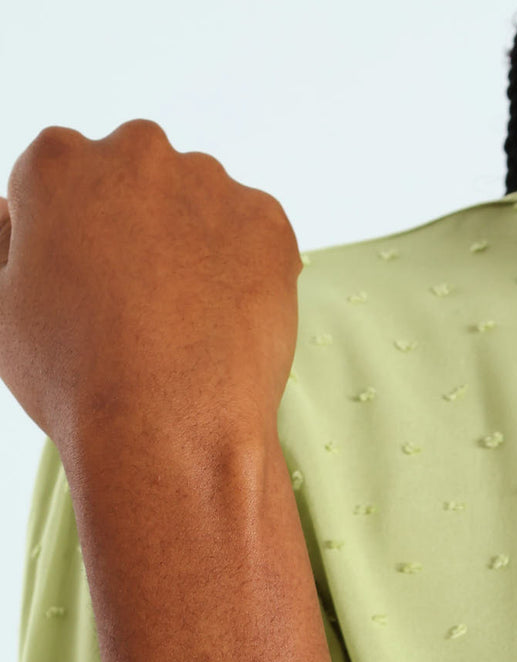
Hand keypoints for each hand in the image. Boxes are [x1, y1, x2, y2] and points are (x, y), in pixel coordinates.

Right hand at [0, 118, 302, 458]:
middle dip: (136, 229)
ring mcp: (208, 185)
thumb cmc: (78, 379)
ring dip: (192, 246)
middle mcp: (135, 153)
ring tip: (184, 323)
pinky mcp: (266, 222)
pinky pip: (255, 236)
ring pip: (199, 206)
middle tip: (138, 305)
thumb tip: (14, 220)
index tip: (86, 282)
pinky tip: (223, 322)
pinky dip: (245, 270)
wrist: (169, 428)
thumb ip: (5, 245)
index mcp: (58, 163)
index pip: (64, 180)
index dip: (73, 238)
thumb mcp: (1, 309)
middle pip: (135, 181)